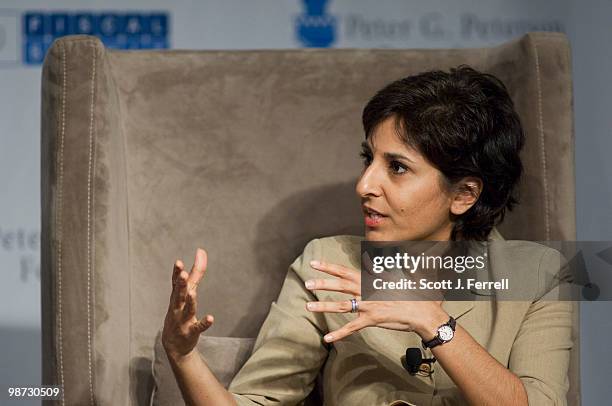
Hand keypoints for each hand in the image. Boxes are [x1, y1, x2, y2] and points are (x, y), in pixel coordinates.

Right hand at [162, 248, 213, 360]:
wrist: (173, 344)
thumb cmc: (180, 312)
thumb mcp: (186, 292)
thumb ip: (195, 272)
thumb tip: (201, 251)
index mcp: (177, 297)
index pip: (175, 283)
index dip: (176, 273)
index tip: (178, 262)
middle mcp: (178, 307)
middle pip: (179, 294)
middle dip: (180, 284)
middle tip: (182, 274)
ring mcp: (183, 320)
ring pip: (187, 309)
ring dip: (190, 301)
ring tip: (193, 293)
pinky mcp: (190, 332)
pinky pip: (198, 327)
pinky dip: (204, 323)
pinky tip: (211, 318)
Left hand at [304, 260, 447, 342]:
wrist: (424, 312)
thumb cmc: (414, 293)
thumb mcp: (399, 275)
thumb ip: (386, 266)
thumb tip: (377, 257)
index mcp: (371, 280)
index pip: (346, 271)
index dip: (329, 266)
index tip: (315, 263)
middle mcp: (367, 291)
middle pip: (340, 285)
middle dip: (322, 283)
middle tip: (306, 282)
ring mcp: (368, 306)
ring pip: (341, 306)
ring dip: (323, 306)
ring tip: (308, 307)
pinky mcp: (371, 320)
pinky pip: (352, 328)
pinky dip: (339, 334)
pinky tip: (327, 338)